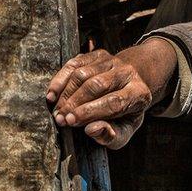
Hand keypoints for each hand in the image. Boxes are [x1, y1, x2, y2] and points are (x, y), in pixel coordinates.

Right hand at [45, 38, 175, 148]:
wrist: (128, 89)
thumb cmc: (123, 116)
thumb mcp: (123, 132)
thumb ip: (110, 136)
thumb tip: (92, 129)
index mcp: (139, 94)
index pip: (114, 102)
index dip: (90, 112)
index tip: (71, 121)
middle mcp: (128, 73)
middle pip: (97, 85)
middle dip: (75, 103)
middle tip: (61, 118)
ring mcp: (112, 61)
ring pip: (83, 74)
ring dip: (66, 94)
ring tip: (57, 110)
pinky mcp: (97, 54)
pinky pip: (74, 64)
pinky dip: (60, 79)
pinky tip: (52, 94)